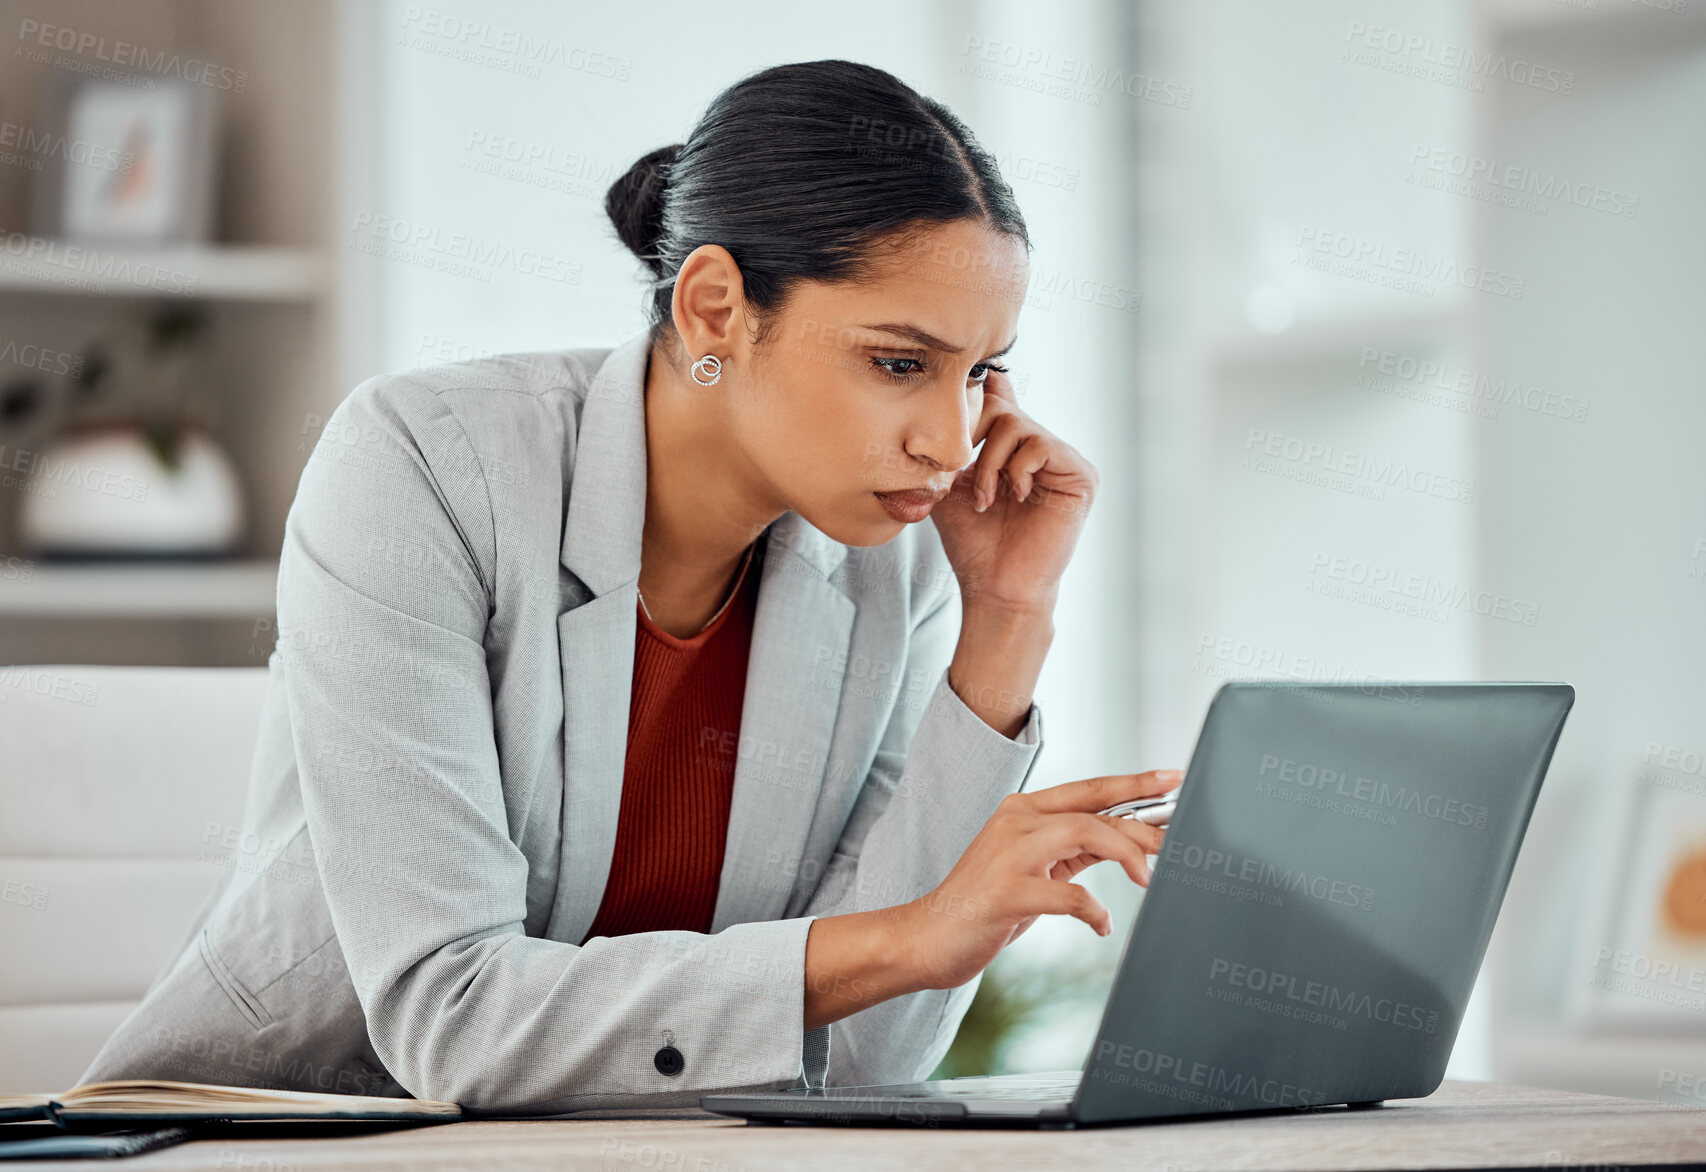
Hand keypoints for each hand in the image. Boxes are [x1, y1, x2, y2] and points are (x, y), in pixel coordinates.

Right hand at [896, 769, 1182, 991]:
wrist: (927, 937)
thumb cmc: (986, 905)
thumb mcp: (1034, 867)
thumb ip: (1073, 849)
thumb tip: (1129, 843)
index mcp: (1023, 811)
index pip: (1089, 789)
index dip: (1134, 783)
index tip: (1173, 779)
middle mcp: (1016, 822)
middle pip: (1092, 808)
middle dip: (1142, 823)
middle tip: (1178, 842)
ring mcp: (1008, 855)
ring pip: (1083, 833)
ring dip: (1125, 854)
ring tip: (1147, 879)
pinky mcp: (1005, 893)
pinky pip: (1067, 894)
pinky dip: (1094, 910)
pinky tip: (1103, 925)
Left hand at [928, 368, 1097, 612]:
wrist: (995, 586)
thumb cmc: (973, 543)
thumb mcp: (950, 485)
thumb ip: (951, 446)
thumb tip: (952, 401)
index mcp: (1014, 450)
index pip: (1002, 400)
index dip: (980, 391)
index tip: (956, 393)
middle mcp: (1041, 450)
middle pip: (1002, 407)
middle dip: (972, 436)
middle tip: (960, 472)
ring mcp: (1063, 461)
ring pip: (1016, 425)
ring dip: (990, 463)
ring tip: (986, 500)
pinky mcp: (1081, 475)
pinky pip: (1040, 445)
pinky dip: (1016, 470)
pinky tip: (1016, 498)